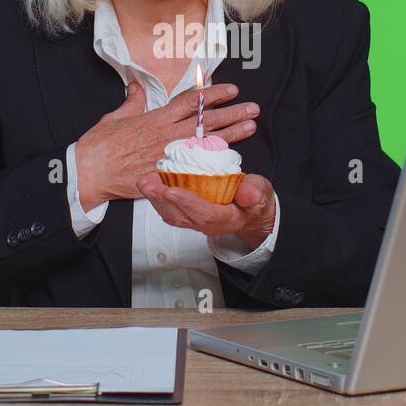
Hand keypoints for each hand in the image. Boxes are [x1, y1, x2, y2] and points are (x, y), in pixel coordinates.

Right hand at [75, 81, 259, 208]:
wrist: (90, 172)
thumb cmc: (100, 145)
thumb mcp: (115, 116)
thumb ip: (132, 101)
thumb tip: (136, 86)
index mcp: (155, 118)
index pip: (190, 102)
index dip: (213, 95)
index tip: (231, 90)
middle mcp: (166, 135)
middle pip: (205, 121)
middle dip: (231, 113)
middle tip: (252, 108)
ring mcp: (169, 156)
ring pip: (206, 143)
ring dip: (231, 135)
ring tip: (250, 127)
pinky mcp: (167, 176)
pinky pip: (195, 170)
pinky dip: (213, 165)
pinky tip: (231, 162)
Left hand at [135, 172, 276, 250]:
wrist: (251, 213)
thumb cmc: (255, 200)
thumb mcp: (261, 192)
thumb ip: (255, 192)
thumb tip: (250, 194)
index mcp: (226, 219)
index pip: (205, 213)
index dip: (188, 202)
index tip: (171, 190)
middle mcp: (207, 223)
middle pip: (181, 215)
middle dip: (161, 199)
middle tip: (146, 183)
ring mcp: (196, 221)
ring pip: (172, 213)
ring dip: (155, 199)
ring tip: (143, 182)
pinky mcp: (188, 215)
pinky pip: (170, 209)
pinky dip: (158, 198)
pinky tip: (151, 184)